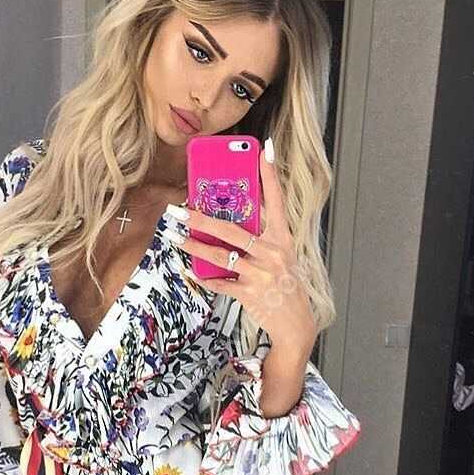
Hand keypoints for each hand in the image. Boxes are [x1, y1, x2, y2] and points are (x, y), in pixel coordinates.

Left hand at [166, 138, 315, 348]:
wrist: (296, 325)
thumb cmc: (286, 287)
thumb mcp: (283, 258)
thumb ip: (262, 239)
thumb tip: (231, 224)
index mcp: (283, 239)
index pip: (277, 200)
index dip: (271, 175)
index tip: (265, 150)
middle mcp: (273, 253)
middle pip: (232, 229)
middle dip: (203, 218)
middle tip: (182, 209)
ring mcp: (261, 274)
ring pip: (220, 255)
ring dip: (194, 246)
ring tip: (177, 237)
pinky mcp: (249, 293)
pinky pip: (220, 283)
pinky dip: (206, 278)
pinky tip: (194, 271)